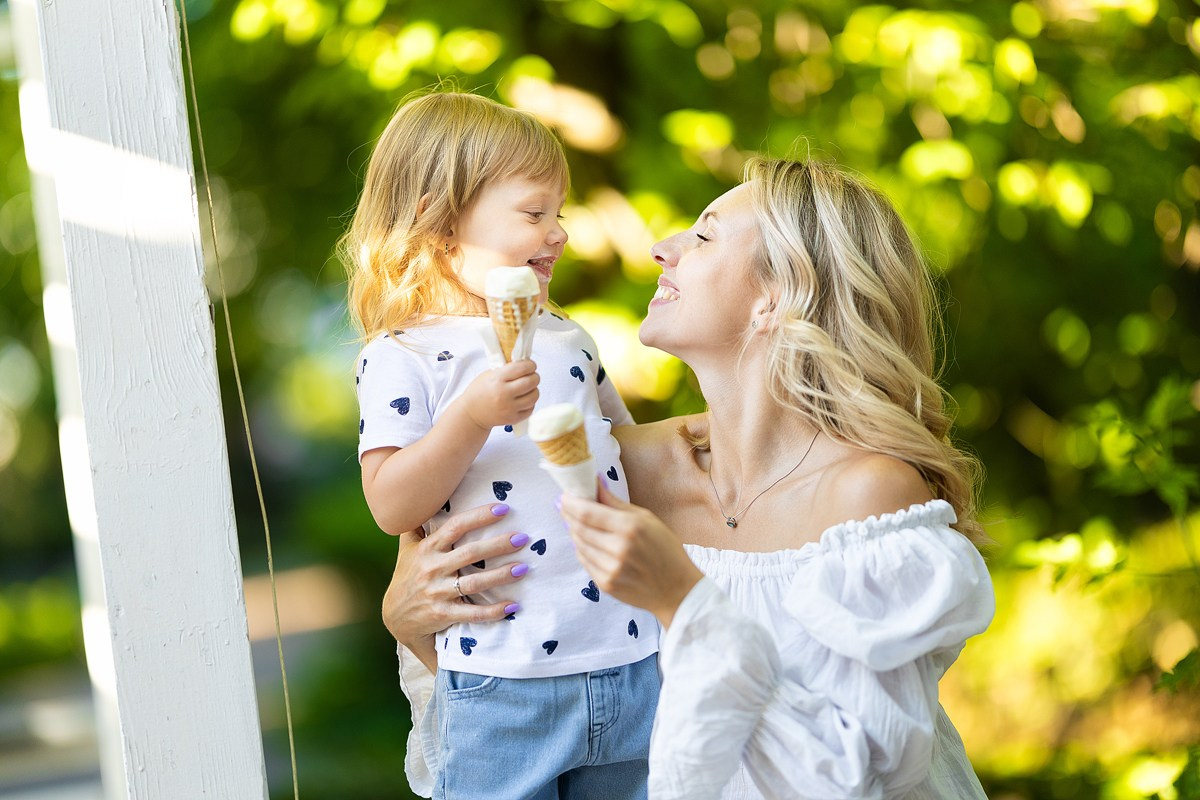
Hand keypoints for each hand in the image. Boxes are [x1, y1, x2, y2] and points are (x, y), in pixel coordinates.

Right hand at [382, 503, 528, 669]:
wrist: (395, 616)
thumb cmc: (407, 575)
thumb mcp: (407, 548)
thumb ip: (417, 524)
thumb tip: (424, 494)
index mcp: (427, 549)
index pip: (455, 527)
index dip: (479, 516)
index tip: (503, 509)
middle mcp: (432, 569)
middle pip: (469, 553)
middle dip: (498, 545)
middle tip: (523, 538)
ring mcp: (437, 593)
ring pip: (474, 583)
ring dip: (500, 576)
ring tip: (523, 568)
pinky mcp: (443, 614)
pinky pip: (472, 613)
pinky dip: (493, 611)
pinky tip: (513, 606)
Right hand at [460, 360, 539, 429]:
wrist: (471, 413)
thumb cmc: (479, 392)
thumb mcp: (489, 375)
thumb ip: (506, 369)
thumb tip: (524, 363)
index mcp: (498, 379)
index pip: (522, 368)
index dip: (530, 364)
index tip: (530, 365)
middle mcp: (504, 394)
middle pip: (531, 381)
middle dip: (534, 376)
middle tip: (531, 375)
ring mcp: (509, 408)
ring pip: (534, 396)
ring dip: (534, 389)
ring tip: (528, 388)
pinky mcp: (513, 419)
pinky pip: (531, 408)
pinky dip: (530, 403)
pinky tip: (523, 399)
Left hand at [559, 481, 703, 627]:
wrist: (677, 590)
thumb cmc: (666, 550)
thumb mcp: (646, 519)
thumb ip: (615, 503)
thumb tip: (595, 484)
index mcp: (630, 527)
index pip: (587, 513)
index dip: (571, 503)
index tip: (565, 496)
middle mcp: (618, 548)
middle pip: (579, 528)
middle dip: (569, 515)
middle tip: (567, 507)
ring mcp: (610, 569)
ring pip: (579, 545)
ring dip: (575, 533)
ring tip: (580, 524)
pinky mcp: (606, 584)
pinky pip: (584, 562)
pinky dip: (583, 550)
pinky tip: (590, 544)